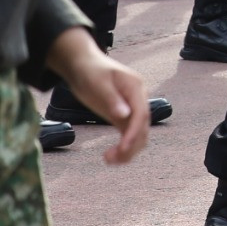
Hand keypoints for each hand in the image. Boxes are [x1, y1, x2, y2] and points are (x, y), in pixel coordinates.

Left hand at [45, 29, 147, 163]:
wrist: (83, 65)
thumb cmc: (90, 71)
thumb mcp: (97, 83)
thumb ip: (111, 99)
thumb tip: (124, 116)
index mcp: (136, 88)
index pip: (142, 113)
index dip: (135, 132)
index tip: (123, 147)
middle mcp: (138, 100)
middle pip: (143, 127)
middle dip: (131, 145)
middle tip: (111, 158)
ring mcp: (131, 109)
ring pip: (138, 134)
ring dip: (128, 150)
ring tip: (108, 160)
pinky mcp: (122, 116)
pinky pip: (128, 135)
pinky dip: (122, 147)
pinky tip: (109, 155)